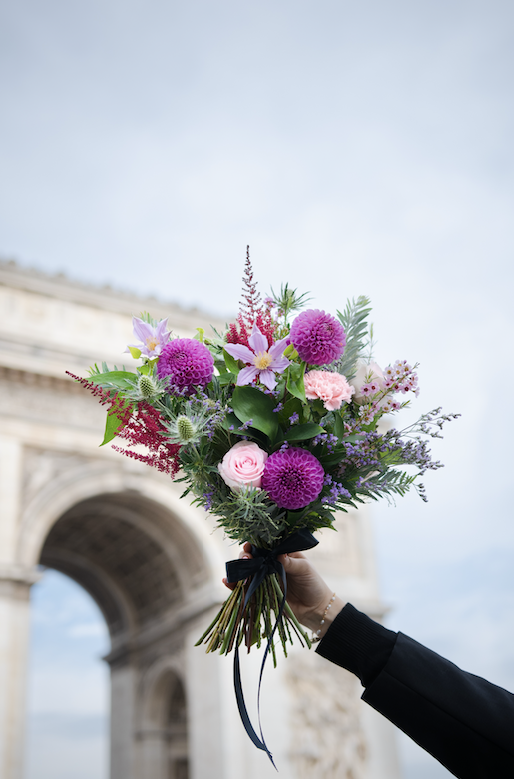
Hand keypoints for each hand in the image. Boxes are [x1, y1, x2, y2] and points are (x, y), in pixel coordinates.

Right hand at [223, 542, 344, 638]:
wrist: (317, 610)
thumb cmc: (314, 585)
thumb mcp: (305, 570)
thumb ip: (290, 563)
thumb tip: (277, 555)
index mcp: (281, 555)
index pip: (265, 546)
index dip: (255, 545)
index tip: (248, 545)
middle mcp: (271, 565)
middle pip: (253, 558)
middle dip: (245, 557)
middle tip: (245, 560)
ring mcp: (265, 580)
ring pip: (247, 572)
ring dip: (239, 570)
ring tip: (235, 572)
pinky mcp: (262, 594)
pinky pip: (247, 588)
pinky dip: (235, 585)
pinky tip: (227, 582)